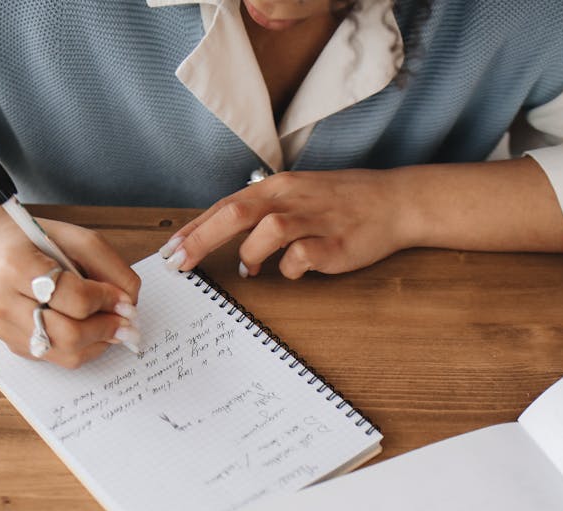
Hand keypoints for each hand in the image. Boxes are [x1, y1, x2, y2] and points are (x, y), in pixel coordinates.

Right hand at [0, 214, 140, 367]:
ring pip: (66, 353)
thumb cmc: (38, 243)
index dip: (107, 302)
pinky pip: (60, 358)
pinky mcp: (13, 345)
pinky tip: (92, 331)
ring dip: (99, 343)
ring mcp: (6, 328)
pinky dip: (85, 348)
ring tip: (113, 327)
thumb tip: (130, 306)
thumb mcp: (79, 240)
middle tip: (127, 322)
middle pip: (69, 334)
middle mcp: (4, 301)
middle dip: (106, 329)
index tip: (125, 301)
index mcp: (16, 265)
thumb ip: (111, 269)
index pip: (73, 297)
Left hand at [161, 169, 409, 278]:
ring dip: (251, 253)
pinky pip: (302, 256)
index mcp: (278, 187)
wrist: (393, 202)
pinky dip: (291, 269)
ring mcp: (313, 219)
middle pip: (235, 213)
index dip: (195, 229)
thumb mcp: (297, 198)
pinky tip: (294, 271)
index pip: (225, 205)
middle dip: (202, 239)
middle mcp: (291, 198)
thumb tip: (227, 237)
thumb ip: (262, 214)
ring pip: (268, 230)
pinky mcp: (334, 243)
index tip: (169, 251)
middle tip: (179, 264)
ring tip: (251, 270)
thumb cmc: (341, 204)